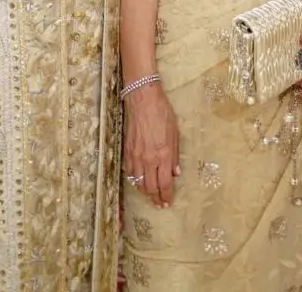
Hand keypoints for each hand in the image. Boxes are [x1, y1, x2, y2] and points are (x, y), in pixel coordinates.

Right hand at [122, 83, 179, 207]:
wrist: (142, 99)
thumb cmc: (162, 113)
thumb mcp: (175, 133)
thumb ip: (174, 155)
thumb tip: (175, 173)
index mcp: (163, 155)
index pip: (165, 184)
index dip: (166, 196)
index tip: (168, 202)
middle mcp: (148, 160)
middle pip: (150, 188)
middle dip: (155, 198)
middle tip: (159, 203)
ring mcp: (136, 156)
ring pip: (138, 183)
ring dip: (145, 191)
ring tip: (150, 194)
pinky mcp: (126, 151)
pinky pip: (129, 172)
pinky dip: (134, 179)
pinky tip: (138, 180)